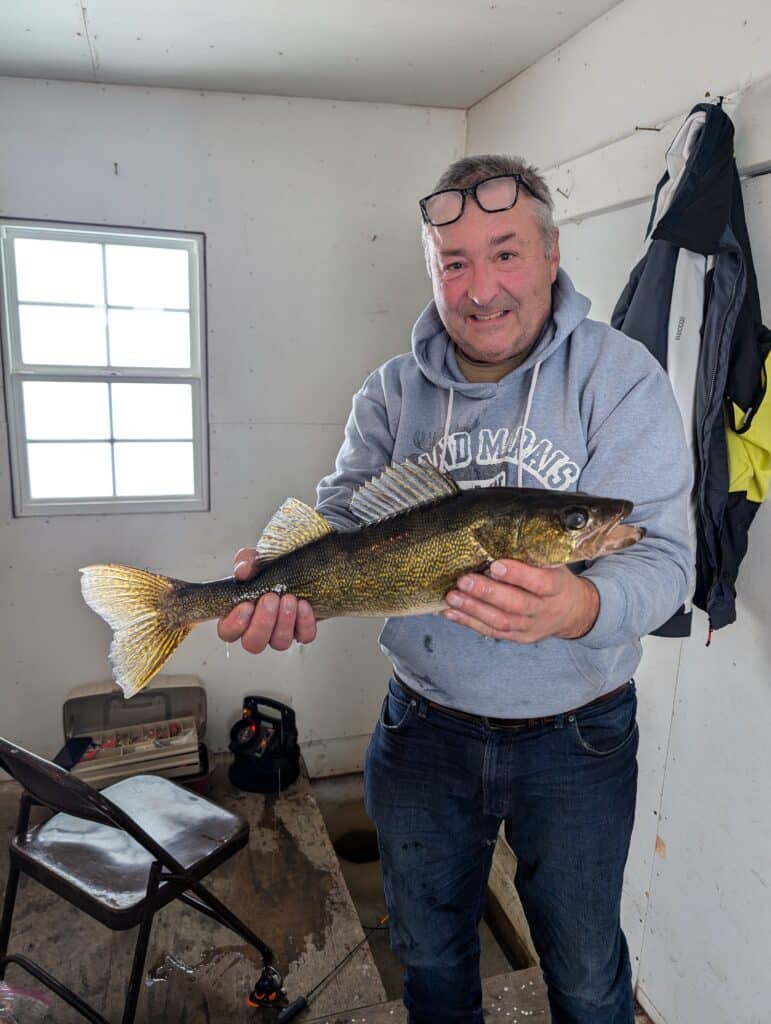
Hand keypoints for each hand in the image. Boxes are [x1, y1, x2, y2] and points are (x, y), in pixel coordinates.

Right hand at [216, 547, 316, 652]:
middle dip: (262, 623)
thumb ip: (245, 562)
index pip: (228, 632)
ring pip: (279, 642)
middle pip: (253, 643)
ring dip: (284, 622)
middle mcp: (258, 629)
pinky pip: (304, 636)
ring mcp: (280, 632)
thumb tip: (242, 571)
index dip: (234, 625)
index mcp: (240, 615)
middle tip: (270, 598)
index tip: (246, 605)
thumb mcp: (255, 559)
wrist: (296, 565)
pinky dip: (305, 622)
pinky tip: (303, 604)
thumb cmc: (269, 567)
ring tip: (288, 599)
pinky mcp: (302, 630)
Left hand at [441, 560, 598, 643]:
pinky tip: (450, 612)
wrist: (572, 611)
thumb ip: (531, 555)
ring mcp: (531, 627)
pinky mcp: (518, 637)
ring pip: (501, 622)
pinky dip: (469, 622)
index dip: (518, 575)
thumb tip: (496, 535)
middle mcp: (545, 610)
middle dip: (487, 593)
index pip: (540, 583)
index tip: (495, 565)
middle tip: (464, 580)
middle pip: (516, 605)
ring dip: (473, 609)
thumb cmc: (556, 580)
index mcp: (558, 588)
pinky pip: (492, 632)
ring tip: (452, 597)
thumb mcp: (553, 564)